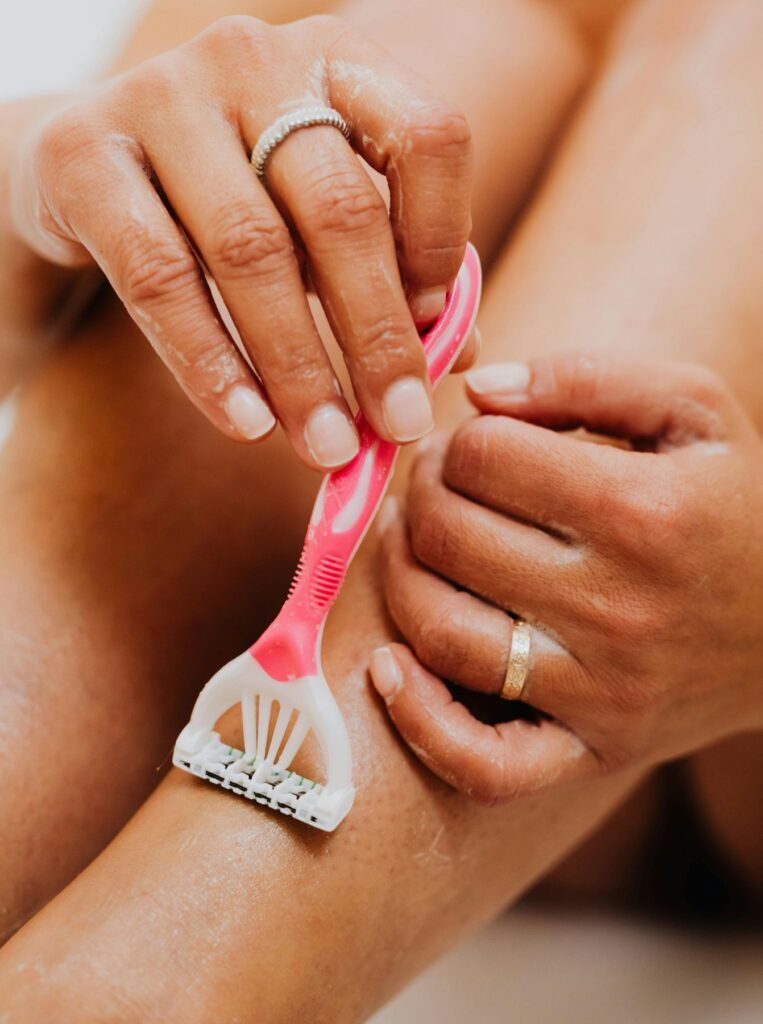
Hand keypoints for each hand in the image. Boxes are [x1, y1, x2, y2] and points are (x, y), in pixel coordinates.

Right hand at [9, 15, 474, 467]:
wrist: (89, 172)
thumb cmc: (235, 199)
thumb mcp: (320, 221)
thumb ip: (393, 273)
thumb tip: (454, 357)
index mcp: (336, 61)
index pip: (427, 136)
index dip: (442, 242)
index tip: (437, 332)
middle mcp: (252, 59)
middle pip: (339, 211)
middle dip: (377, 337)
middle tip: (398, 427)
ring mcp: (161, 96)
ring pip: (251, 250)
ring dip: (298, 368)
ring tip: (326, 446)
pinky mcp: (81, 154)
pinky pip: (159, 277)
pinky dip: (210, 363)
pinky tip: (248, 424)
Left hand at [370, 351, 762, 802]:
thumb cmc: (737, 504)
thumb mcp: (694, 410)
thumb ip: (587, 378)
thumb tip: (478, 392)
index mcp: (642, 511)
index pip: (485, 459)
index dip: (457, 441)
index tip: (468, 447)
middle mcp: (618, 606)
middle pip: (450, 539)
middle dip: (419, 497)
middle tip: (430, 487)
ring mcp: (603, 690)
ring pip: (444, 635)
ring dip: (397, 579)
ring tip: (405, 546)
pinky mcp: (596, 748)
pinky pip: (483, 765)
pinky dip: (420, 723)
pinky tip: (391, 669)